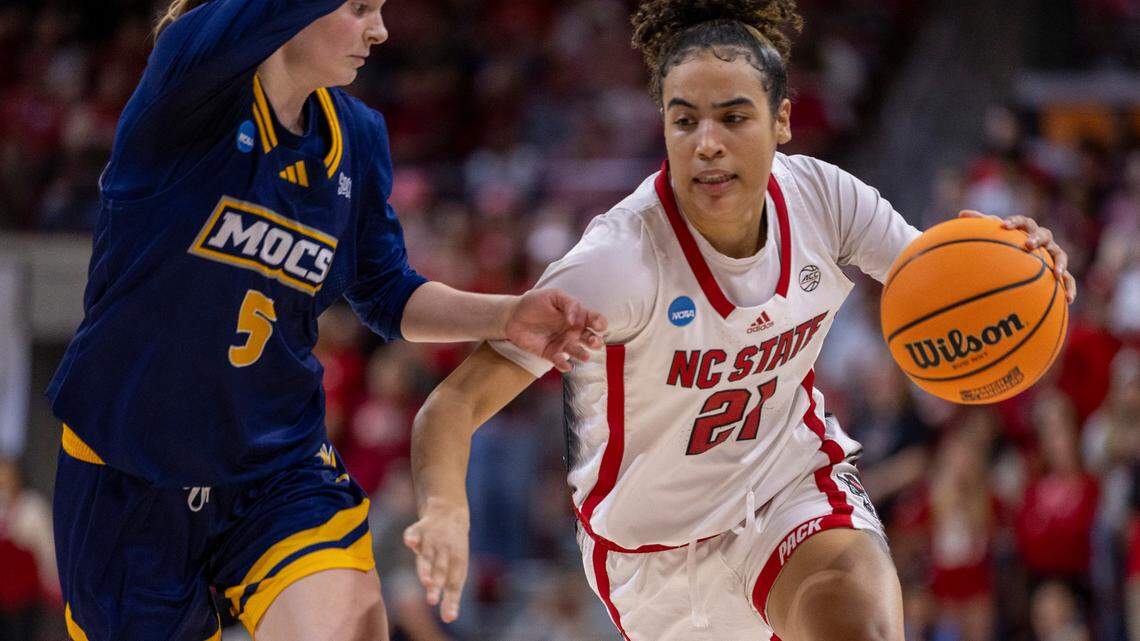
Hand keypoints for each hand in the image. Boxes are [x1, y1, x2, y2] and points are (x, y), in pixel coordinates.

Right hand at [403, 502, 470, 622]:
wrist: (451, 510)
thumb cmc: (453, 548)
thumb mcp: (456, 566)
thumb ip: (451, 592)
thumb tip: (449, 618)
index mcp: (458, 561)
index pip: (455, 582)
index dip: (452, 599)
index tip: (449, 616)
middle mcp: (445, 551)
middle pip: (441, 569)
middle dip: (437, 584)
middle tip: (432, 600)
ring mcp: (433, 539)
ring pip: (428, 554)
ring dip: (426, 567)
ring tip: (425, 580)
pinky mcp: (421, 528)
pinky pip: (414, 532)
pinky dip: (411, 537)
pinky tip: (409, 542)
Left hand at [503, 289, 606, 371]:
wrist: (512, 315)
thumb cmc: (534, 302)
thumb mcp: (553, 296)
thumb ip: (568, 304)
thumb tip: (574, 320)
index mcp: (576, 315)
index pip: (594, 319)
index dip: (600, 322)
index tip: (598, 325)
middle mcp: (572, 331)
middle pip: (590, 338)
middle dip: (595, 341)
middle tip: (594, 342)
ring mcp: (562, 342)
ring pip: (577, 351)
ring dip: (582, 354)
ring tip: (585, 356)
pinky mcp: (550, 353)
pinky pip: (559, 360)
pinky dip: (563, 364)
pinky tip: (565, 365)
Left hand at [958, 210, 1076, 303]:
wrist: (1023, 257)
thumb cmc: (1006, 244)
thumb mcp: (993, 235)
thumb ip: (980, 224)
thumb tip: (961, 214)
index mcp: (1026, 229)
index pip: (1022, 221)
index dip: (1014, 222)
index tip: (1003, 226)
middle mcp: (1042, 239)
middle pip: (1044, 234)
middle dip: (1037, 239)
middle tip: (1028, 245)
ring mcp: (1053, 254)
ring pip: (1061, 255)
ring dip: (1060, 264)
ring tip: (1057, 274)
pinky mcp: (1059, 270)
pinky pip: (1068, 279)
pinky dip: (1070, 287)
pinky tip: (1069, 299)